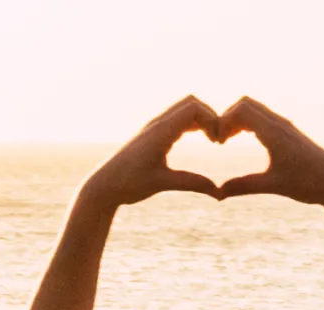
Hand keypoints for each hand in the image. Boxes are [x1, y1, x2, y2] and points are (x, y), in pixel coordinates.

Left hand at [81, 97, 221, 207]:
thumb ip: (192, 183)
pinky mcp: (152, 135)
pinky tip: (199, 139)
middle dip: (210, 116)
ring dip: (202, 119)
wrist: (104, 185)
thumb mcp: (163, 183)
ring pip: (184, 110)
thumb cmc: (129, 184)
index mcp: (161, 131)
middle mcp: (157, 124)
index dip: (213, 119)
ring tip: (213, 140)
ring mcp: (154, 127)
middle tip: (219, 139)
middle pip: (191, 103)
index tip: (219, 141)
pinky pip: (177, 120)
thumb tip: (218, 192)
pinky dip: (192, 124)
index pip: (193, 108)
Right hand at [216, 98, 323, 205]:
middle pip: (246, 104)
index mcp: (274, 132)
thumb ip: (244, 186)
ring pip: (255, 109)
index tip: (218, 142)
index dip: (224, 121)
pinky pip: (263, 117)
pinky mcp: (288, 132)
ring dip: (238, 119)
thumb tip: (218, 193)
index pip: (241, 110)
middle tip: (220, 140)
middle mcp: (279, 123)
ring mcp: (284, 126)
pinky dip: (249, 123)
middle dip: (228, 117)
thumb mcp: (273, 185)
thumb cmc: (307, 184)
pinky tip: (245, 139)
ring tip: (228, 140)